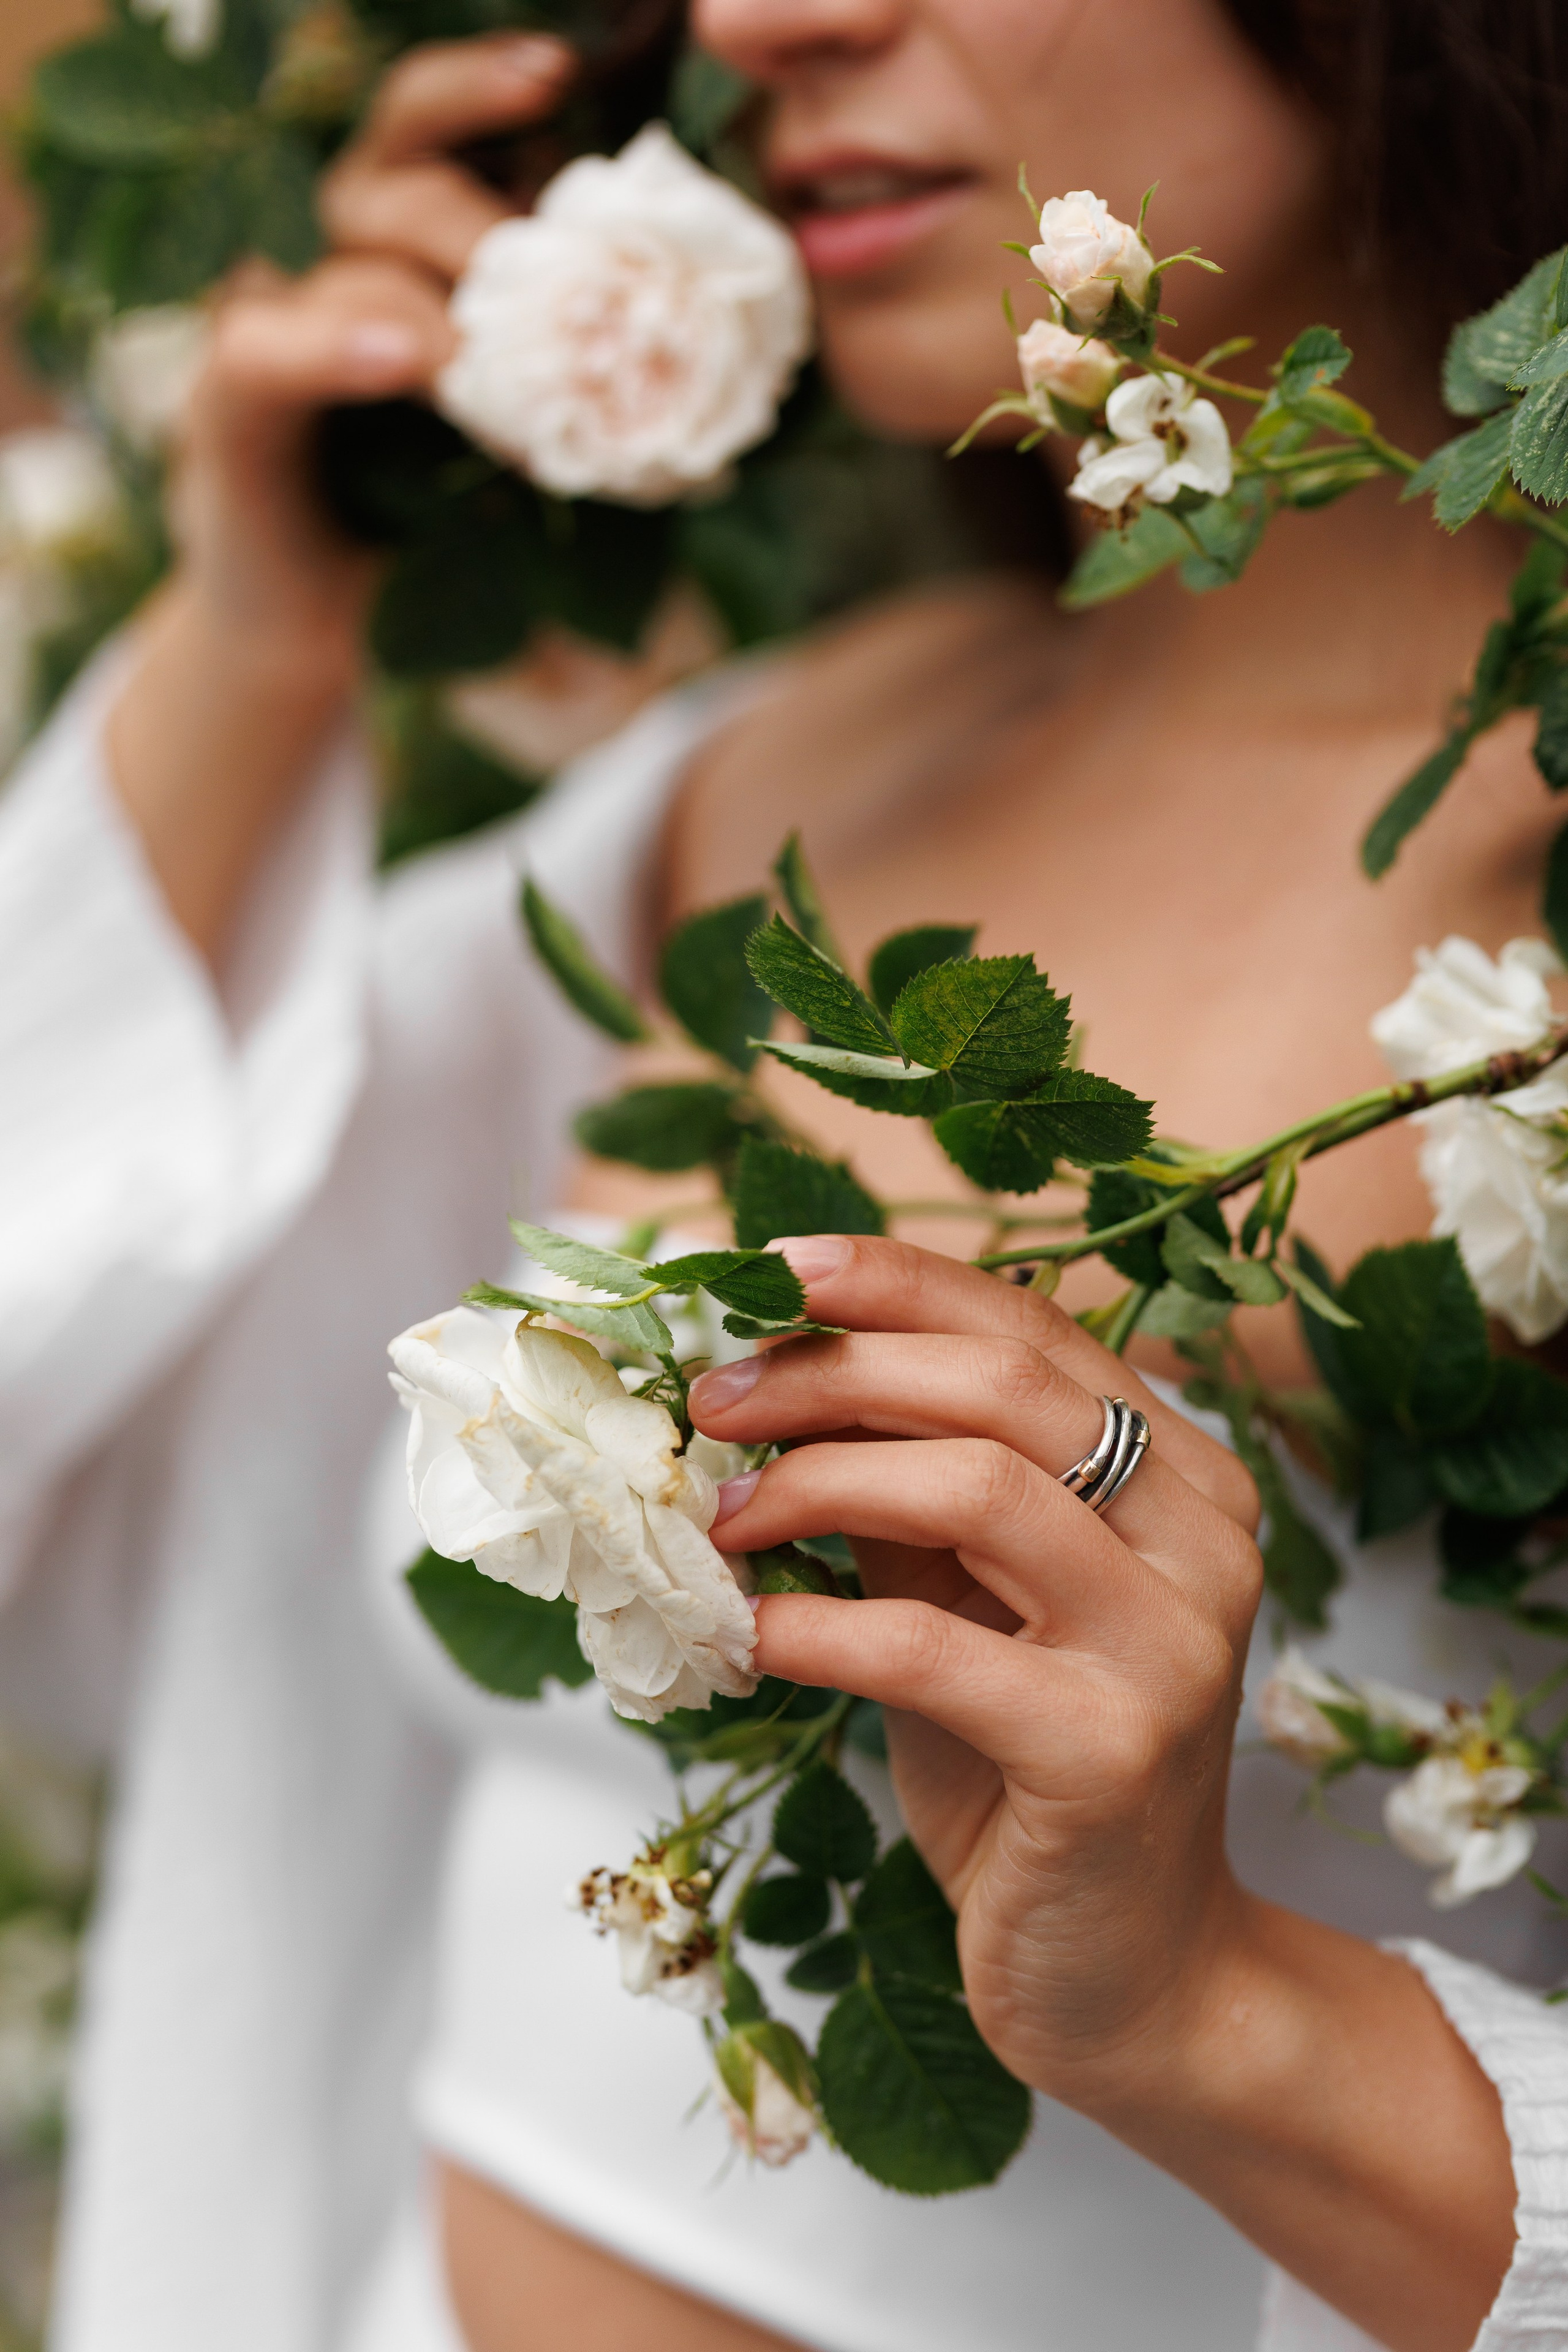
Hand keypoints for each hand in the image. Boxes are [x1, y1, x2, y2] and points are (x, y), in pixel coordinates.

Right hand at [106, 34, 573, 958]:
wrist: (327, 633)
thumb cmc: (436, 534)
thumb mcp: (535, 456)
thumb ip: (598, 401)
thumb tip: (726, 383)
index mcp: (409, 254)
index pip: (436, 130)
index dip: (489, 88)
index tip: (561, 75)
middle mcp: (336, 264)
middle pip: (390, 165)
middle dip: (471, 194)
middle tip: (538, 247)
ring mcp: (277, 325)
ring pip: (342, 249)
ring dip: (427, 279)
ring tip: (485, 337)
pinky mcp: (228, 407)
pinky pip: (265, 351)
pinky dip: (333, 345)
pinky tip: (405, 356)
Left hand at [691, 1235, 1516, 2351]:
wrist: (1131, 1975)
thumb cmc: (1028, 1773)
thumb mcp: (964, 1604)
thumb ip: (905, 1495)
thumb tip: (765, 1386)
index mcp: (1182, 1473)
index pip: (1029, 1327)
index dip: (893, 1283)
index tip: (769, 1273)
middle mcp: (1205, 1535)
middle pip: (1002, 1384)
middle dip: (833, 1372)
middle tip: (712, 1400)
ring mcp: (1172, 1641)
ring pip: (982, 1485)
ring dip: (819, 1481)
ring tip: (723, 1514)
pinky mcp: (1115, 1749)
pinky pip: (934, 1647)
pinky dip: (819, 1626)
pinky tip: (750, 1634)